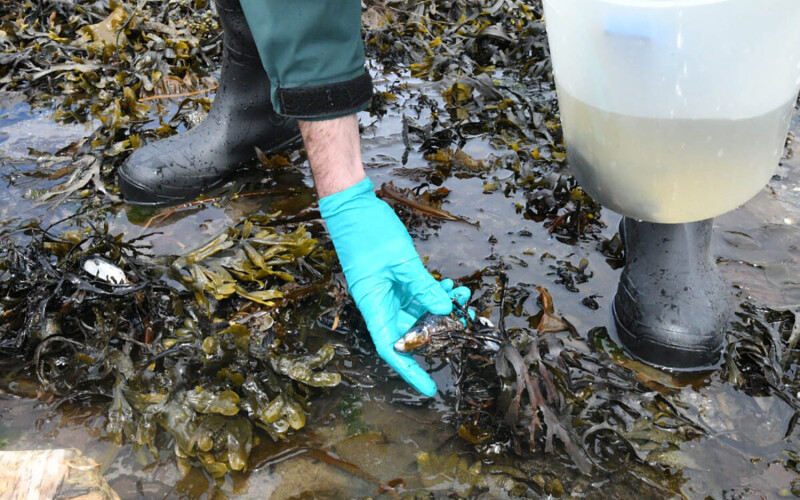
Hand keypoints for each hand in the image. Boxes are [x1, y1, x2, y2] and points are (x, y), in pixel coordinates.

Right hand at [319, 178, 469, 395]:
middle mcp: (380, 304)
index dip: (410, 370)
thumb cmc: (368, 232)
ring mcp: (388, 292)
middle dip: (439, 330)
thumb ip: (424, 286)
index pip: (392, 348)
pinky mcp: (394, 279)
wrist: (352, 206)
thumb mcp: (401, 260)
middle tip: (466, 320)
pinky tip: (451, 285)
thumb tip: (446, 310)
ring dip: (441, 306)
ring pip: (418, 311)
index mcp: (374, 305)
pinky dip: (434, 292)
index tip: (429, 388)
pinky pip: (417, 294)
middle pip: (410, 331)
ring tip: (463, 294)